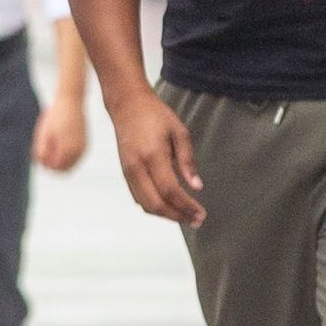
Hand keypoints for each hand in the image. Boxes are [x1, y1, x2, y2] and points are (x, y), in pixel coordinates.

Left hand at [32, 95, 86, 172]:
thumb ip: (41, 151)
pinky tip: (59, 143)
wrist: (71, 100)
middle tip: (45, 154)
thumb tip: (43, 165)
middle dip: (55, 166)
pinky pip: (77, 156)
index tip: (40, 157)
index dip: (47, 166)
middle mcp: (79, 150)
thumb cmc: (55, 115)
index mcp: (69, 149)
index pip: (57, 169)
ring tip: (52, 145)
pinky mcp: (86, 142)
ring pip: (72, 164)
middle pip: (66, 170)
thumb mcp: (44, 133)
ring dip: (62, 161)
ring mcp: (85, 146)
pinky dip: (68, 155)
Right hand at [110, 86, 204, 226]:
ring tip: (185, 216)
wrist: (127, 104)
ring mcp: (128, 171)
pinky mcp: (125, 173)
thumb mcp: (179, 131)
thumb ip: (187, 160)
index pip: (170, 190)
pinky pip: (138, 198)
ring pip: (145, 205)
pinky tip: (169, 206)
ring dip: (166, 215)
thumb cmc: (154, 114)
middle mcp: (137, 166)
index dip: (186, 206)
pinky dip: (154, 207)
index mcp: (152, 154)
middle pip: (155, 204)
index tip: (200, 213)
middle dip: (177, 216)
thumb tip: (196, 186)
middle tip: (196, 220)